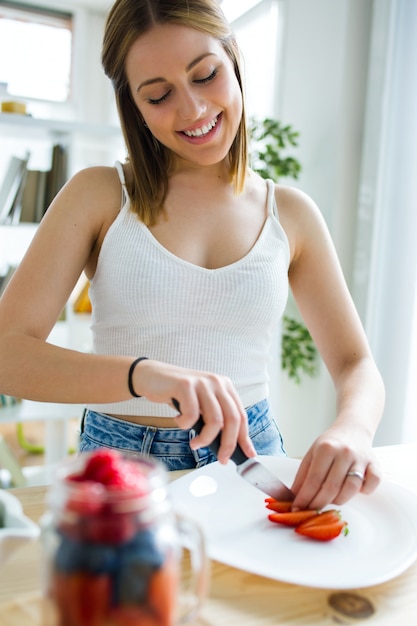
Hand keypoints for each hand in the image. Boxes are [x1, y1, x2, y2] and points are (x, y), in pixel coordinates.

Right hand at [132, 359, 255, 463]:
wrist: (151, 376)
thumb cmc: (178, 395)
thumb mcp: (202, 404)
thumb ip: (215, 418)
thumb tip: (228, 446)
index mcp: (225, 386)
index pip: (241, 415)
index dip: (245, 437)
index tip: (248, 454)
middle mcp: (217, 382)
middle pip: (232, 419)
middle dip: (228, 444)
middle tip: (222, 459)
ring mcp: (202, 382)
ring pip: (215, 420)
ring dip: (205, 439)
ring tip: (195, 444)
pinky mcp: (185, 385)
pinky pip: (191, 415)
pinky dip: (184, 425)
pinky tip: (178, 420)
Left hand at [290, 427, 381, 510]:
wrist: (353, 429)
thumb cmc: (331, 444)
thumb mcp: (312, 453)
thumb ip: (303, 475)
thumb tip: (293, 497)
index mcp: (326, 448)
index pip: (314, 479)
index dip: (305, 497)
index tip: (297, 508)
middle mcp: (344, 452)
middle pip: (331, 487)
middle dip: (319, 503)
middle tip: (311, 511)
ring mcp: (361, 459)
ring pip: (351, 489)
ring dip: (339, 500)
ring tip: (331, 499)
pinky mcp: (375, 464)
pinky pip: (372, 484)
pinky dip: (365, 491)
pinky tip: (354, 490)